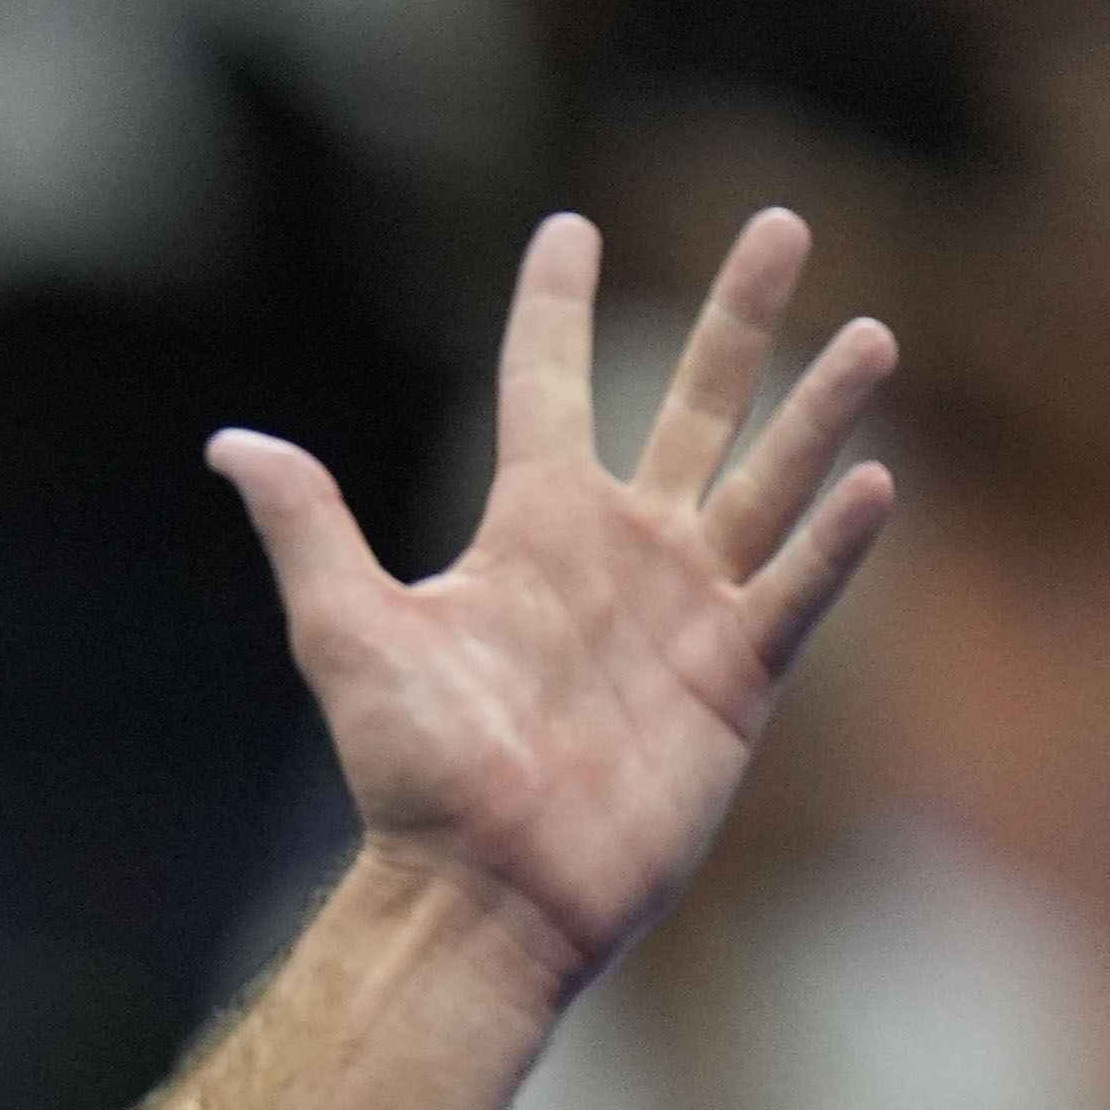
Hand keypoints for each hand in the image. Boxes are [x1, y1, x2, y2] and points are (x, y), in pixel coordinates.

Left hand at [214, 209, 895, 998]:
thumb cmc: (412, 773)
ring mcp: (685, 609)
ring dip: (819, 409)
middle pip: (692, 404)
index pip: (546, 385)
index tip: (567, 227)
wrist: (482, 888)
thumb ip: (309, 530)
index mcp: (530, 527)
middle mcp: (617, 552)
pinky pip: (795, 592)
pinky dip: (834, 541)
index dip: (553, 306)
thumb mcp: (348, 634)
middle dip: (737, 317)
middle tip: (778, 222)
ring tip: (870, 331)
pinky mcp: (734, 679)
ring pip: (767, 480)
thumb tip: (233, 445)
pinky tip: (877, 481)